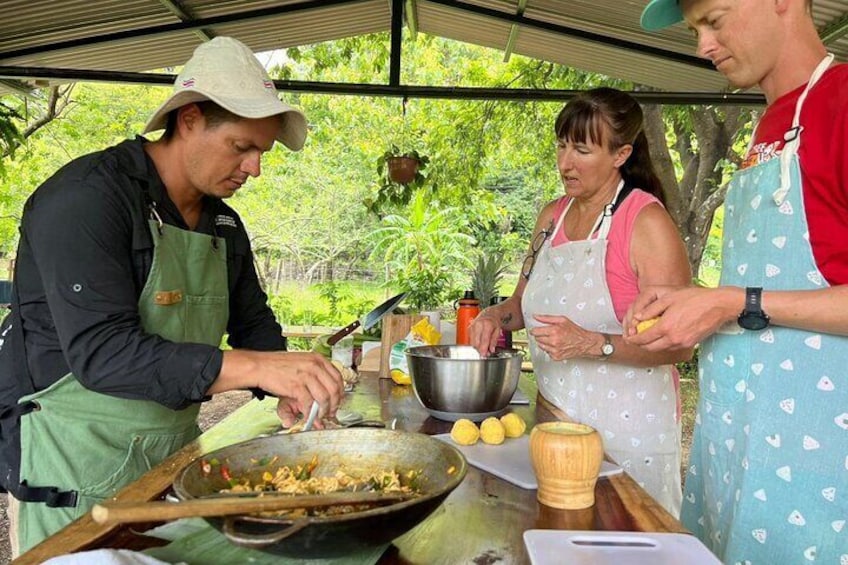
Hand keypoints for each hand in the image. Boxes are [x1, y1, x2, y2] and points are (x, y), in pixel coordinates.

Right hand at [255, 352, 344, 427]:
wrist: (260, 366)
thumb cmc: (278, 365)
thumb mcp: (302, 362)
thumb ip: (315, 373)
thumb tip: (324, 387)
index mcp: (318, 359)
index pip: (338, 377)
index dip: (340, 393)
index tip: (337, 401)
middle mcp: (315, 366)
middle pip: (334, 389)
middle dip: (334, 404)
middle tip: (331, 413)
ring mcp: (307, 375)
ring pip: (324, 397)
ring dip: (323, 411)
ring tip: (320, 416)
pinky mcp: (297, 386)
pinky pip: (309, 403)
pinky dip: (310, 413)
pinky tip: (308, 416)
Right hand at [469, 312, 500, 355]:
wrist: (487, 315)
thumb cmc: (493, 323)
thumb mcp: (498, 330)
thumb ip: (494, 341)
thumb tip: (491, 349)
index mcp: (487, 324)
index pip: (484, 339)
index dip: (483, 348)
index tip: (484, 355)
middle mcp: (478, 324)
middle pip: (476, 341)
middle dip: (480, 350)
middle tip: (485, 354)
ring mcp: (472, 326)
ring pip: (472, 342)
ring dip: (477, 348)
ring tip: (483, 349)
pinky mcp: (469, 328)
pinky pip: (470, 339)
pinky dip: (475, 344)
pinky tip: (480, 344)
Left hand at [530, 314, 598, 360]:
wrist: (584, 343)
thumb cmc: (575, 331)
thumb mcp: (562, 320)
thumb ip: (546, 318)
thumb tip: (536, 316)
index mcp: (554, 331)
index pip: (535, 332)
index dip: (534, 330)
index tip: (535, 330)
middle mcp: (553, 341)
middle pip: (537, 339)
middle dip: (540, 335)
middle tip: (548, 333)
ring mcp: (554, 350)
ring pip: (540, 346)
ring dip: (544, 342)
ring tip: (553, 339)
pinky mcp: (556, 357)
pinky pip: (546, 352)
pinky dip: (549, 348)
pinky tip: (556, 345)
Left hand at [624, 285, 741, 350]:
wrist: (719, 305)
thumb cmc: (695, 298)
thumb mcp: (669, 298)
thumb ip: (651, 309)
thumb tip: (637, 318)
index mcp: (666, 326)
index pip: (643, 338)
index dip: (633, 339)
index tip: (628, 337)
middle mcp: (673, 338)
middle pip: (650, 348)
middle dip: (639, 345)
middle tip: (633, 340)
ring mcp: (683, 343)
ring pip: (661, 349)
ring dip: (651, 346)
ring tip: (646, 338)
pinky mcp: (691, 344)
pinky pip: (671, 347)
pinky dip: (663, 344)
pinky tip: (661, 336)